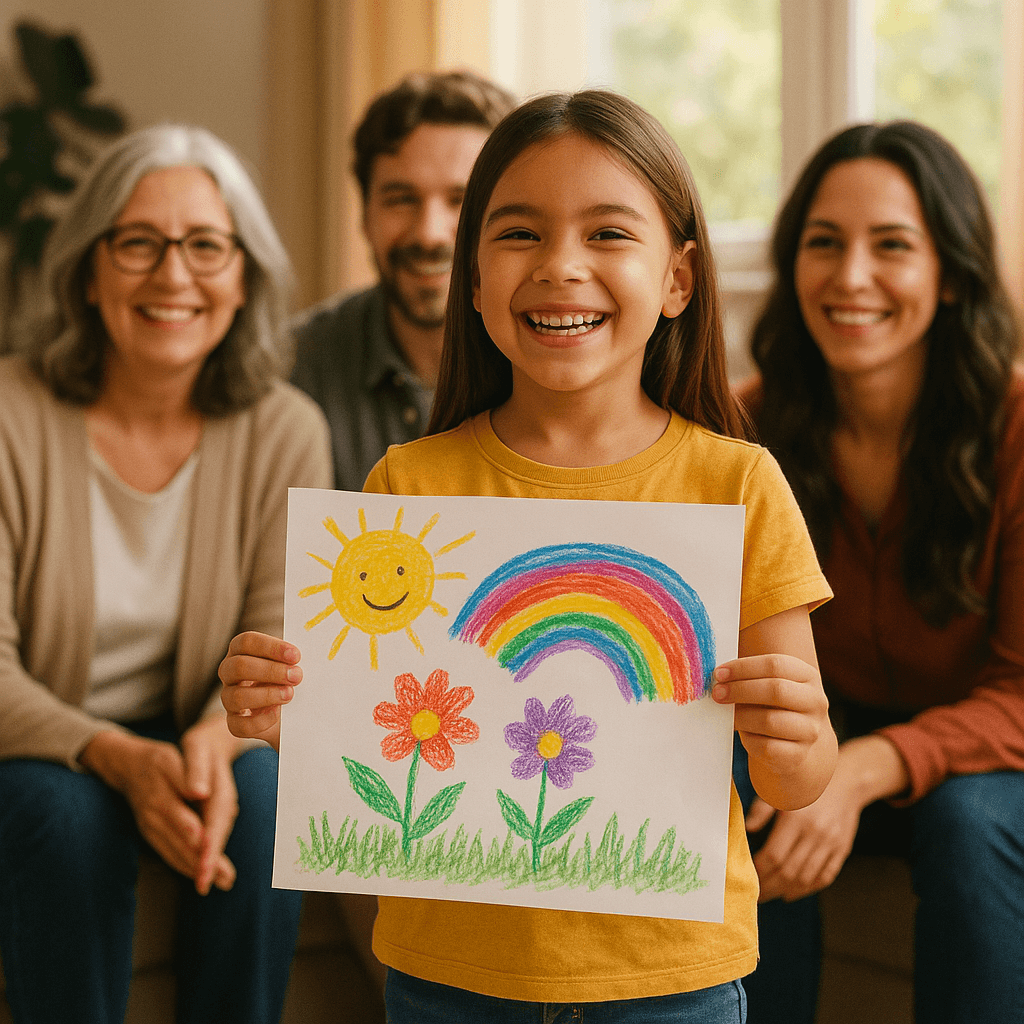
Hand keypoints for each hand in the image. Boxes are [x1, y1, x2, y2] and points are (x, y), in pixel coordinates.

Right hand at [79, 725, 240, 893]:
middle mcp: (154, 818)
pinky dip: (184, 864)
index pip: (184, 822)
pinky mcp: (151, 835)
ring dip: (196, 869)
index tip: (208, 851)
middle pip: (181, 844)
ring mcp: (150, 829)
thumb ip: (186, 776)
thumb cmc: (157, 761)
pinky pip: (168, 853)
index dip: (197, 838)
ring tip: (221, 882)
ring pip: (175, 853)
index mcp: (161, 798)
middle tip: (225, 878)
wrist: (127, 767)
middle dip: (202, 863)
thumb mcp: (170, 760)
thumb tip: (199, 792)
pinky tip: (200, 873)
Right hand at [219, 631, 301, 750]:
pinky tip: (277, 714)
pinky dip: (260, 720)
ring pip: (236, 696)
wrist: (291, 711)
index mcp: (241, 650)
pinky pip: (240, 725)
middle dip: (270, 671)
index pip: (246, 642)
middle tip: (297, 676)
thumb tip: (312, 652)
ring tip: (290, 694)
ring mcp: (229, 698)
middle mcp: (229, 672)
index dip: (271, 647)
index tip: (296, 655)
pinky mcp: (235, 723)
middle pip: (239, 667)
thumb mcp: (290, 664)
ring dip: (267, 695)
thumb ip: (293, 658)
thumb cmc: (290, 677)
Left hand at [714, 607, 836, 809]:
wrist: (793, 740)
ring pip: (770, 720)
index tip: (719, 673)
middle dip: (740, 690)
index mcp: (807, 676)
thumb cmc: (771, 704)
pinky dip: (748, 739)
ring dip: (741, 716)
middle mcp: (815, 701)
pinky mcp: (798, 755)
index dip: (743, 668)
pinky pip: (767, 747)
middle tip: (717, 693)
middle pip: (776, 690)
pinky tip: (743, 732)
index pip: (776, 664)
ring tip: (728, 714)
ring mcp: (810, 730)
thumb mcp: (767, 683)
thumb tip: (716, 675)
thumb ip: (748, 676)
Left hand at [746, 734, 909, 901]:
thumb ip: (761, 810)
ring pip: (806, 878)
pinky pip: (825, 877)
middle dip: (770, 886)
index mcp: (796, 818)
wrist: (846, 781)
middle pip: (789, 871)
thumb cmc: (806, 784)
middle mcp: (815, 833)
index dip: (760, 870)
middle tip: (756, 893)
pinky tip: (792, 892)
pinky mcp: (843, 850)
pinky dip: (808, 889)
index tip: (749, 876)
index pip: (774, 855)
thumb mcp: (780, 789)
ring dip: (786, 891)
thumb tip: (746, 828)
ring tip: (771, 894)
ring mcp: (831, 844)